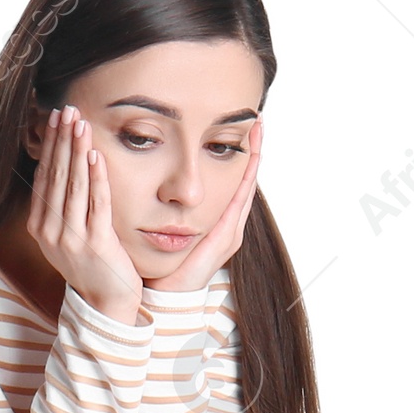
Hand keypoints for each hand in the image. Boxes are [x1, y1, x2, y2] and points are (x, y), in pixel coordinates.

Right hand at [27, 104, 144, 324]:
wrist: (104, 302)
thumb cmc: (90, 264)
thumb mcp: (66, 235)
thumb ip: (60, 206)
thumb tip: (60, 167)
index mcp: (39, 227)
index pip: (43, 177)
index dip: (49, 146)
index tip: (55, 118)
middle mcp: (50, 232)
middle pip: (56, 176)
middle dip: (62, 140)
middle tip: (68, 110)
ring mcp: (71, 239)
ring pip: (73, 186)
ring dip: (77, 151)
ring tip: (81, 123)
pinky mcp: (95, 244)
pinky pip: (96, 203)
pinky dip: (96, 177)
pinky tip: (96, 155)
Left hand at [151, 111, 263, 293]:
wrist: (167, 292)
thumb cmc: (164, 262)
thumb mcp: (167, 226)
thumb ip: (168, 207)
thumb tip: (156, 182)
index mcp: (218, 220)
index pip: (233, 181)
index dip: (239, 156)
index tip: (242, 128)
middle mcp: (229, 223)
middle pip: (245, 178)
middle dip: (252, 150)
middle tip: (257, 120)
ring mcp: (231, 229)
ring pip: (246, 185)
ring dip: (253, 157)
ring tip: (256, 130)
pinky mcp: (226, 236)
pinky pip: (238, 200)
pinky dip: (246, 177)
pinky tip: (248, 157)